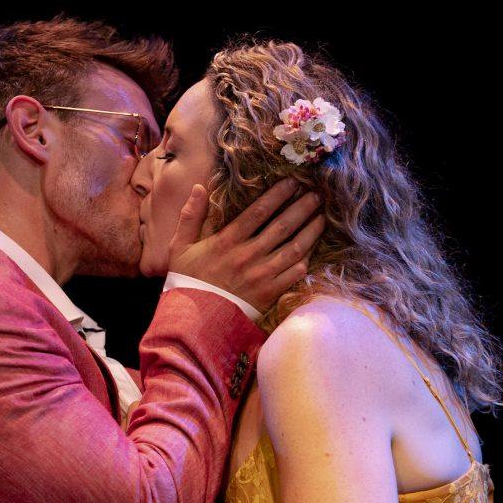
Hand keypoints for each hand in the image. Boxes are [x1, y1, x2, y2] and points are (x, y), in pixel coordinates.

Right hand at [168, 178, 325, 314]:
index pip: (258, 212)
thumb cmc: (188, 281)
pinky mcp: (270, 293)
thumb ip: (190, 216)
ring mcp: (261, 275)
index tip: (292, 182)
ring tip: (322, 217)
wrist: (196, 320)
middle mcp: (248, 255)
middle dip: (302, 208)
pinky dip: (306, 259)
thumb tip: (198, 187)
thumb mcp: (181, 247)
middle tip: (316, 195)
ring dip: (310, 230)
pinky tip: (313, 248)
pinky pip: (294, 273)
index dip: (278, 195)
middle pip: (282, 226)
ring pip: (294, 248)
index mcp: (227, 241)